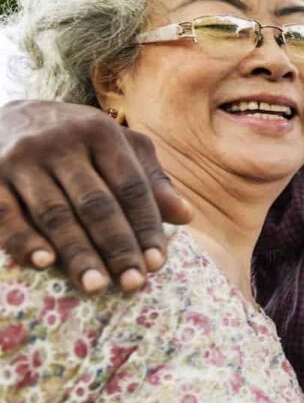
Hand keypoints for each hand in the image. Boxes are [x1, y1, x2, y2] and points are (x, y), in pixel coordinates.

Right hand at [0, 100, 192, 292]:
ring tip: (97, 285)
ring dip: (77, 253)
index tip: (158, 263)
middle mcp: (61, 143)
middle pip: (96, 203)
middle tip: (133, 283)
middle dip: (117, 246)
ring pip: (55, 213)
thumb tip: (186, 216)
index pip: (131, 187)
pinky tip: (44, 263)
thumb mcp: (117, 146)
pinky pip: (7, 215)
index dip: (146, 226)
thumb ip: (150, 179)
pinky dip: (24, 241)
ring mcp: (22, 160)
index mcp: (100, 133)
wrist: (6, 116)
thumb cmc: (76, 140)